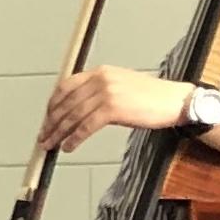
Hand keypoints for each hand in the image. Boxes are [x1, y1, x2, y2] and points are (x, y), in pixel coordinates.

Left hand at [37, 65, 187, 153]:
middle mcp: (101, 79)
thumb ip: (98, 90)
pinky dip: (74, 139)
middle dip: (51, 122)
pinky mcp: (113, 109)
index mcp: (101, 72)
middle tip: (43, 135)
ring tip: (51, 145)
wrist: (176, 101)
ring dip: (58, 133)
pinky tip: (69, 147)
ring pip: (73, 116)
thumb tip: (76, 108)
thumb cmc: (152, 97)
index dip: (52, 104)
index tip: (47, 118)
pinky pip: (85, 127)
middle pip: (66, 103)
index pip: (66, 86)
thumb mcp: (121, 85)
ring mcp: (106, 94)